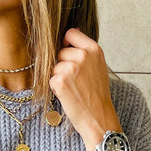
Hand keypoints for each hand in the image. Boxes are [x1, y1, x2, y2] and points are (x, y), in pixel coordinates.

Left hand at [49, 27, 122, 150]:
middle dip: (63, 65)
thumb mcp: (98, 66)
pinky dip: (56, 89)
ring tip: (73, 89)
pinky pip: (50, 80)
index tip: (70, 57)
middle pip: (60, 52)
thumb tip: (73, 31)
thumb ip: (86, 50)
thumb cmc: (98, 95)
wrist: (99, 119)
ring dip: (59, 78)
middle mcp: (83, 56)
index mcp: (94, 49)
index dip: (67, 45)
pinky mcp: (61, 81)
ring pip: (54, 67)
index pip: (70, 34)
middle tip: (75, 81)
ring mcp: (71, 68)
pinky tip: (68, 96)